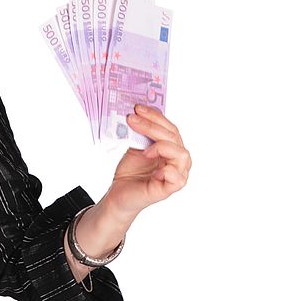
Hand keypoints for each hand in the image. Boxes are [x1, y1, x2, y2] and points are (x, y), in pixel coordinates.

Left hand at [104, 104, 191, 220]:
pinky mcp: (167, 190)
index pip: (171, 128)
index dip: (156, 116)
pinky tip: (152, 165)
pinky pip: (178, 179)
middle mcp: (177, 161)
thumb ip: (142, 133)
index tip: (138, 108)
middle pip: (174, 138)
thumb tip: (137, 112)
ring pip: (182, 155)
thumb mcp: (136, 146)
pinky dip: (167, 170)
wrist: (118, 193)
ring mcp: (175, 175)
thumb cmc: (130, 171)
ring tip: (143, 150)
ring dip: (161, 146)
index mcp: (172, 149)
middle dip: (152, 126)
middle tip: (132, 119)